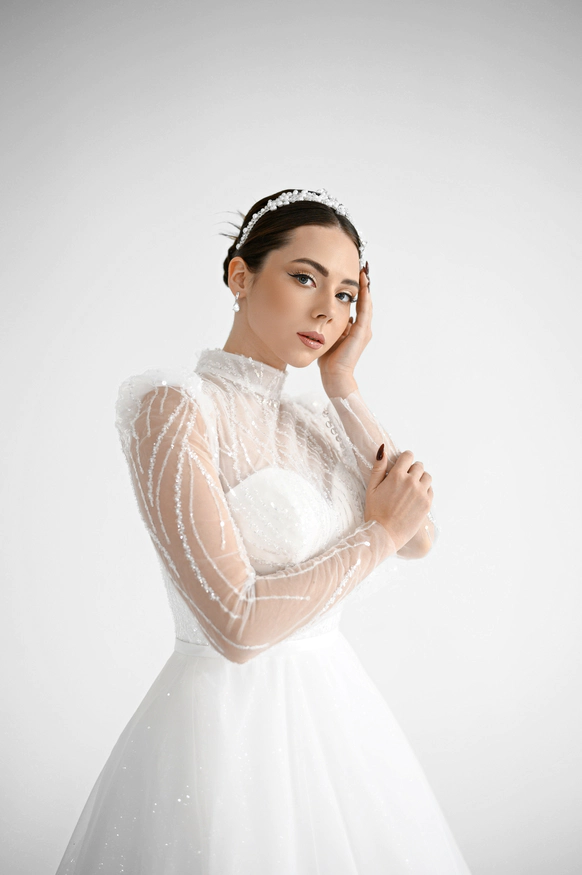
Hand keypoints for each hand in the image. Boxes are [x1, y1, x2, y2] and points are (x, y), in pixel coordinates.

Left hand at [317, 262, 371, 385]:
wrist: (334, 374)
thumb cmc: (329, 358)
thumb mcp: (330, 335)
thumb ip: (333, 325)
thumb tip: (328, 314)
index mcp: (356, 328)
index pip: (359, 305)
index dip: (358, 290)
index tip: (355, 275)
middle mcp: (363, 328)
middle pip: (365, 301)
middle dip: (364, 284)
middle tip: (363, 268)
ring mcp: (364, 330)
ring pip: (367, 303)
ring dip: (366, 287)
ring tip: (364, 272)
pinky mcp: (361, 333)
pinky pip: (365, 311)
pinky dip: (365, 297)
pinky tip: (363, 286)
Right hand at [364, 447, 432, 551]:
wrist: (385, 534)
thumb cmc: (375, 512)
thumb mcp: (371, 488)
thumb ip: (378, 468)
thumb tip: (383, 449)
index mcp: (397, 476)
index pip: (408, 456)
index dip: (405, 458)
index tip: (403, 464)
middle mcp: (411, 482)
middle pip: (419, 465)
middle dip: (412, 469)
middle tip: (405, 479)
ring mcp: (421, 493)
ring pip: (427, 476)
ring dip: (421, 478)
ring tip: (412, 487)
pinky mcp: (427, 504)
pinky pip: (431, 490)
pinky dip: (425, 490)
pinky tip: (416, 497)